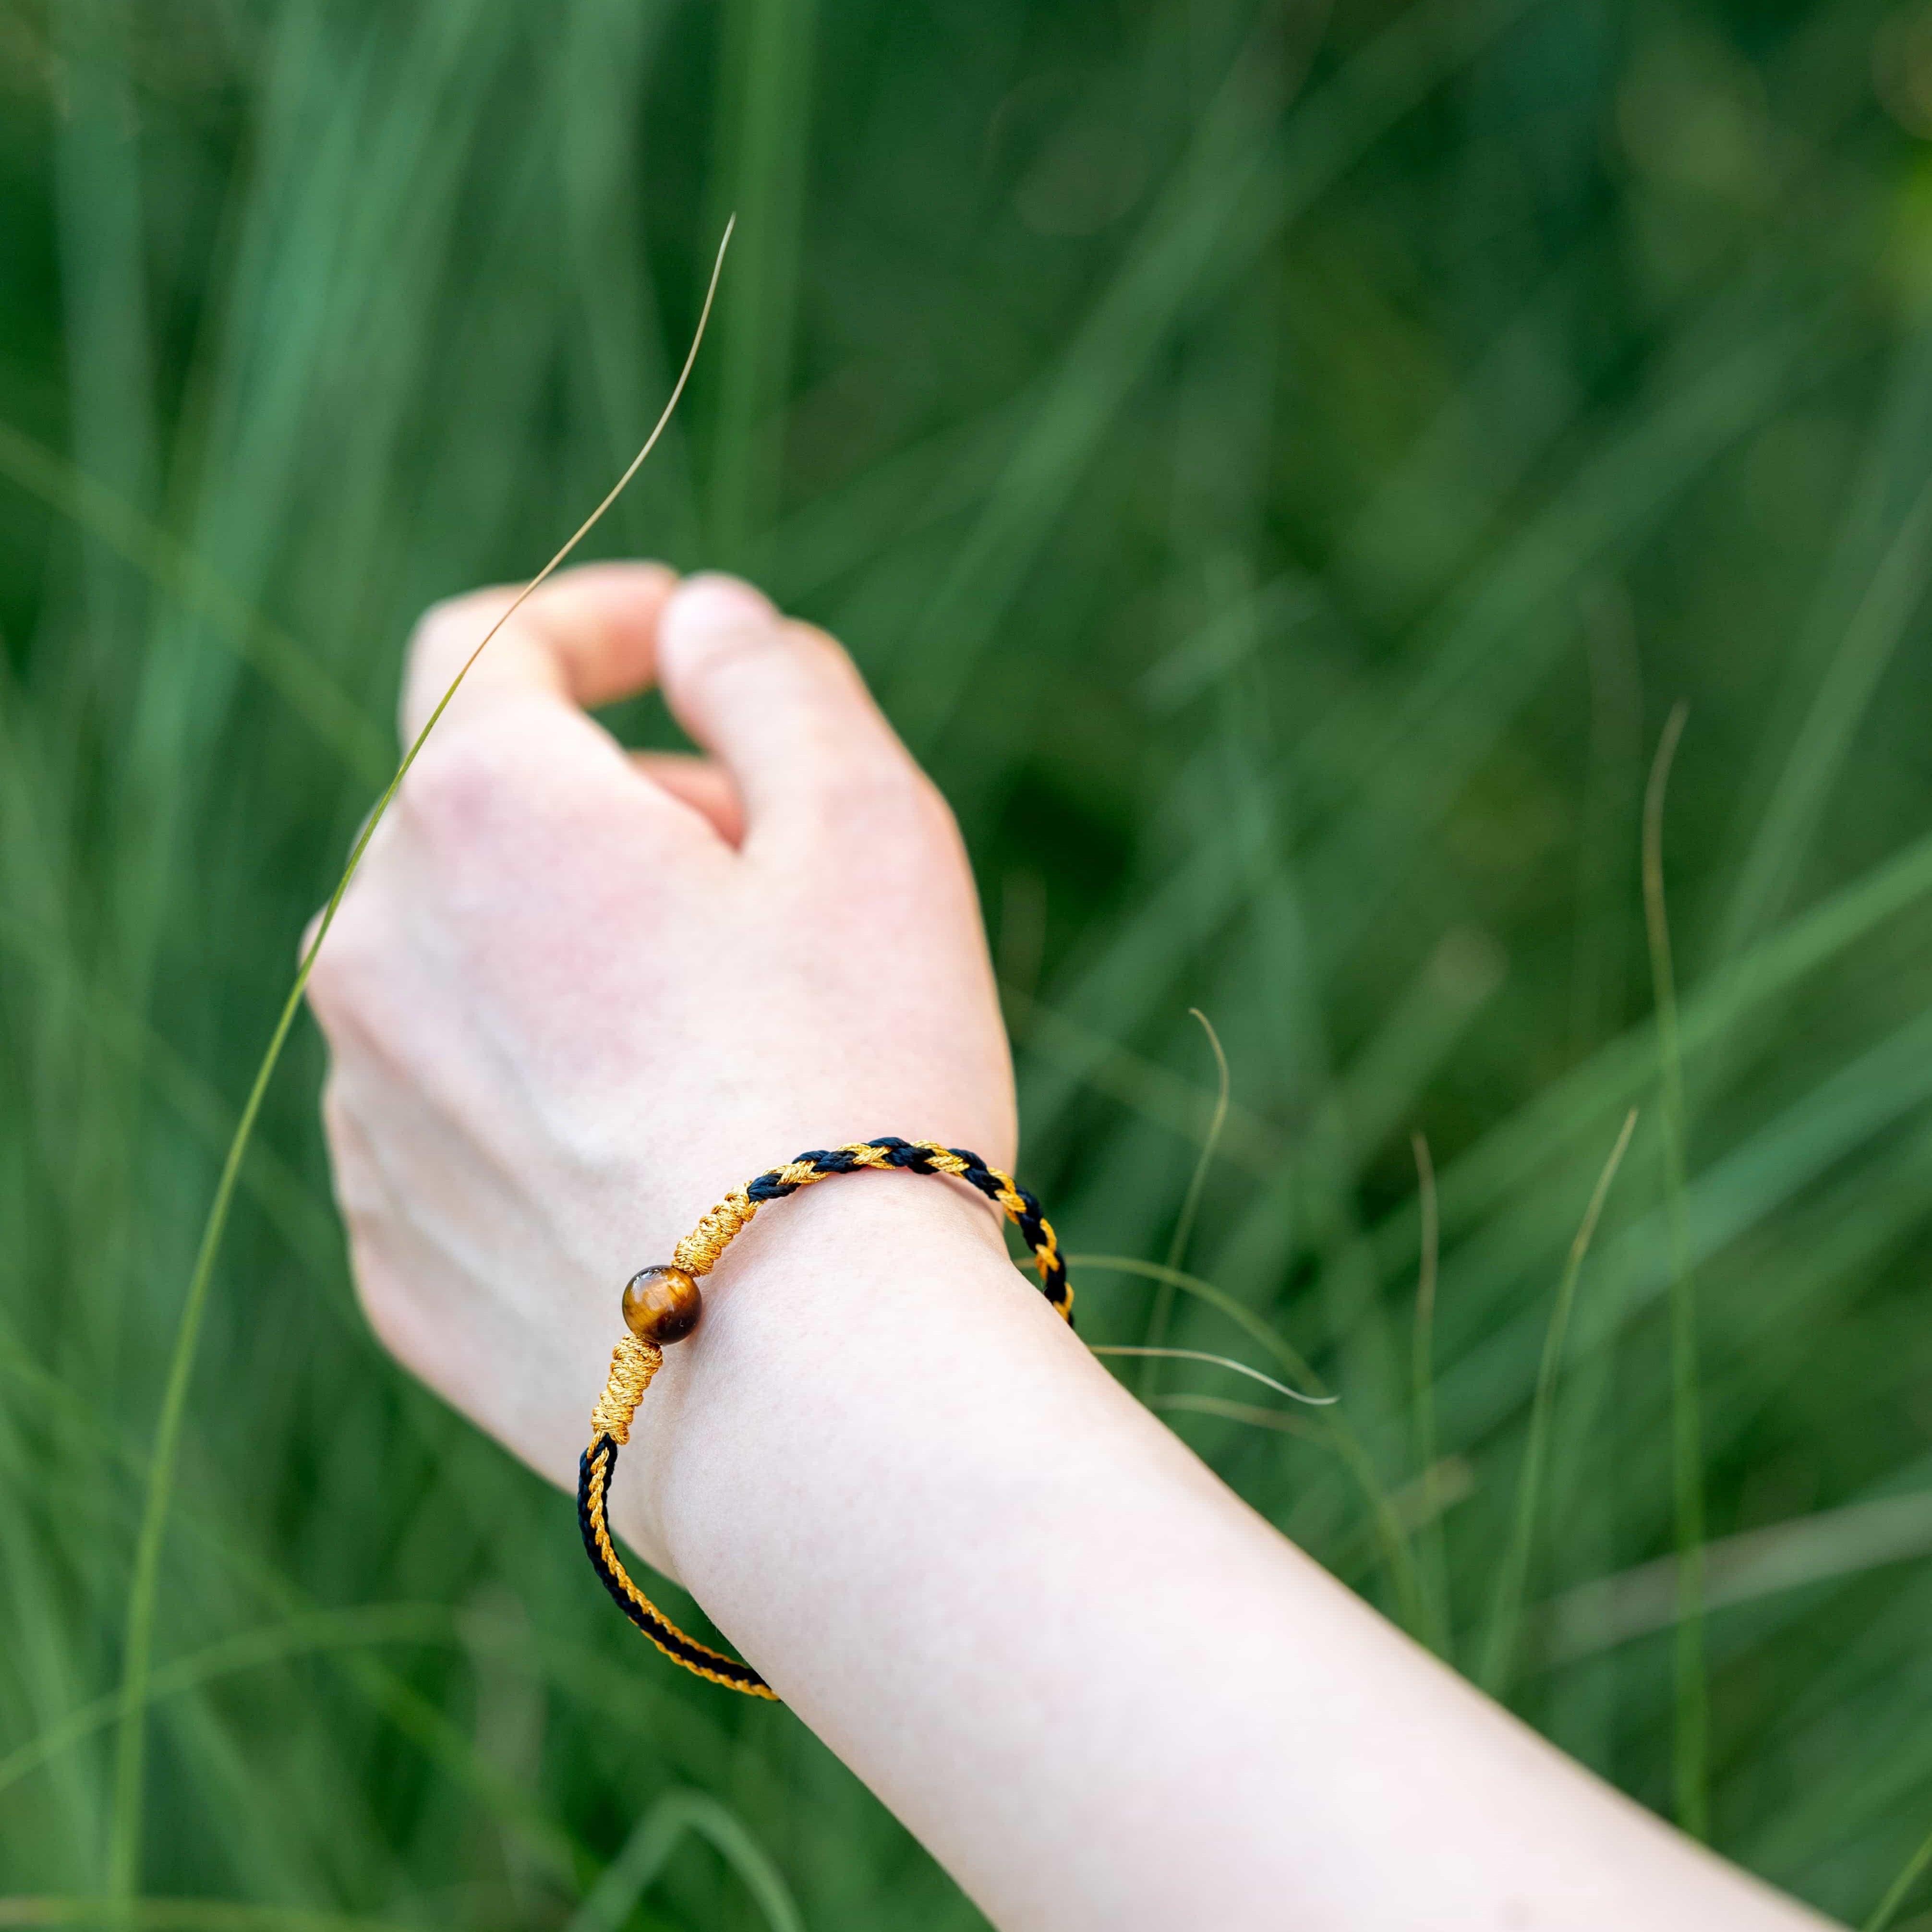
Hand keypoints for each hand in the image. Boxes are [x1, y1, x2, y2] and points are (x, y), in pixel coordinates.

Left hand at [305, 564, 1015, 1567]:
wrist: (811, 1397)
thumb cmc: (861, 1083)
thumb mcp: (872, 829)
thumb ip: (775, 682)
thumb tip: (706, 621)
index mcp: (480, 813)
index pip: (489, 645)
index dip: (594, 621)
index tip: (682, 648)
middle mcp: (372, 949)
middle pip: (488, 816)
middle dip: (624, 809)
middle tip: (771, 883)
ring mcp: (368, 1112)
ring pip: (465, 969)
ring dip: (580, 954)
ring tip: (734, 1042)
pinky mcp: (391, 1247)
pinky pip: (457, 1112)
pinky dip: (545, 1093)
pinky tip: (669, 1166)